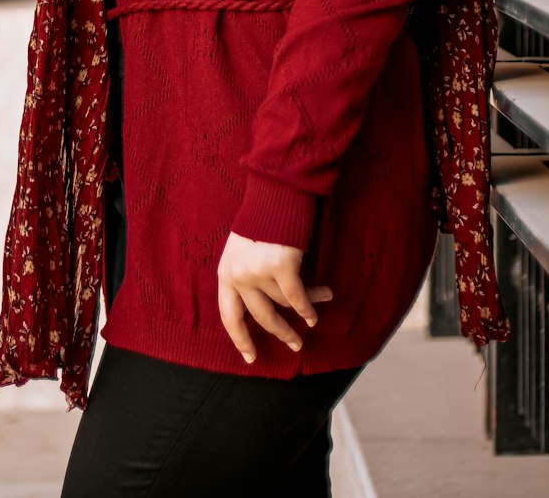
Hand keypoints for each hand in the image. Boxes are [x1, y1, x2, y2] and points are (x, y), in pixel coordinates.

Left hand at [217, 230, 333, 364]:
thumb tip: (260, 303)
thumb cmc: (262, 218)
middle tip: (294, 345)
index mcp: (226, 272)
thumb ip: (246, 274)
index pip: (230, 315)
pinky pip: (298, 296)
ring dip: (306, 306)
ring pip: (285, 303)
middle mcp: (238, 276)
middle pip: (261, 316)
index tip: (250, 357)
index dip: (240, 338)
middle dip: (280, 332)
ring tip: (322, 300)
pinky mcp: (281, 267)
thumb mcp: (242, 249)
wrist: (274, 191)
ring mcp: (258, 272)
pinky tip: (319, 305)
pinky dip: (310, 304)